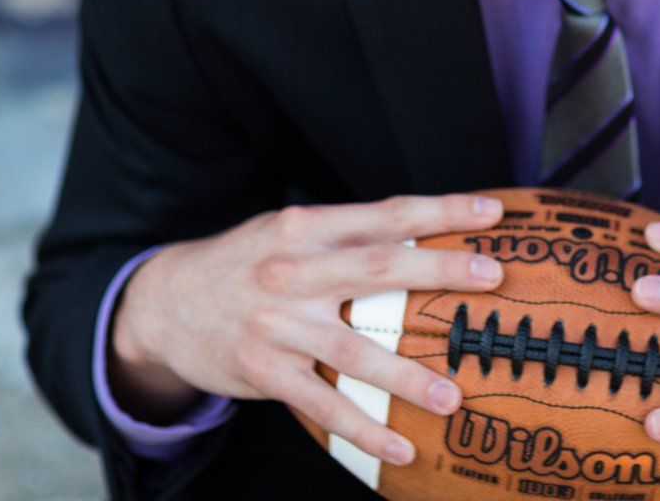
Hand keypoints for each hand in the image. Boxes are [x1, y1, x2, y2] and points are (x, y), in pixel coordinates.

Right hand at [109, 192, 508, 466]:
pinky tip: (401, 447)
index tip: (490, 214)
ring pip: (354, 351)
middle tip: (494, 280)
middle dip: (441, 272)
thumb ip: (348, 234)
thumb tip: (427, 237)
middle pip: (380, 268)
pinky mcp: (265, 371)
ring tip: (454, 395)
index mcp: (307, 227)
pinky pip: (323, 404)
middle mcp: (293, 271)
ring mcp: (278, 324)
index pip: (386, 214)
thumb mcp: (290, 231)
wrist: (165, 304)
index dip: (440, 211)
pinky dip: (364, 428)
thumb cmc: (248, 263)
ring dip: (408, 375)